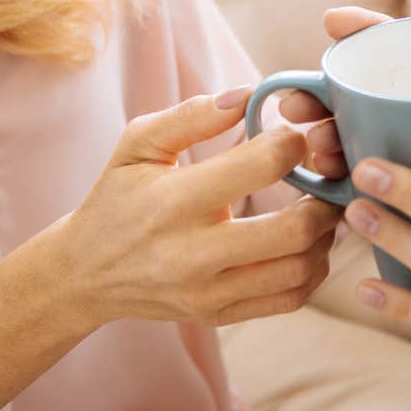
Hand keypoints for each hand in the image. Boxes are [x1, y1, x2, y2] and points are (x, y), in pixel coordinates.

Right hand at [59, 91, 344, 327]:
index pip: (258, 167)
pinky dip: (313, 271)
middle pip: (293, 230)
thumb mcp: (137, 145)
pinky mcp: (219, 315)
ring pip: (299, 269)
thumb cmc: (117, 198)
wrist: (85, 274)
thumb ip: (191, 115)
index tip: (294, 136)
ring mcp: (209, 291)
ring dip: (324, 236)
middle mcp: (193, 254)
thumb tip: (247, 96)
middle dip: (324, 199)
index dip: (292, 144)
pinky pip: (289, 300)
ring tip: (320, 209)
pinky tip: (307, 246)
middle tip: (325, 178)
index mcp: (173, 201)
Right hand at [277, 3, 410, 192]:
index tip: (334, 21)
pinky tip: (319, 193)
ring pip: (347, 139)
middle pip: (358, 94)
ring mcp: (399, 156)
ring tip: (317, 152)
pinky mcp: (391, 199)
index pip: (400, 48)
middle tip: (302, 108)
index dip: (366, 30)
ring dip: (322, 140)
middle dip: (322, 95)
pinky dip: (331, 188)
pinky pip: (350, 188)